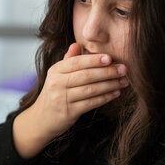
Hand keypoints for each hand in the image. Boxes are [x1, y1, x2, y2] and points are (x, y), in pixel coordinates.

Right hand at [13, 43, 128, 158]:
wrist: (41, 119)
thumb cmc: (54, 94)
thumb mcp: (57, 75)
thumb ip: (68, 60)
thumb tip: (77, 44)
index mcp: (55, 71)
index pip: (76, 62)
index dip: (94, 60)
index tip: (110, 58)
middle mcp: (57, 84)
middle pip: (86, 75)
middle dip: (107, 71)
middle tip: (123, 69)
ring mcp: (62, 99)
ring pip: (91, 89)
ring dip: (110, 85)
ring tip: (123, 81)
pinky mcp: (68, 112)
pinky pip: (91, 103)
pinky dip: (105, 97)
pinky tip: (115, 93)